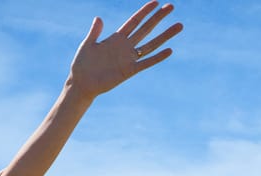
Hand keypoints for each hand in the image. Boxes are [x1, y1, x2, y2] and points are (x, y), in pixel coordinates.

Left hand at [67, 1, 183, 98]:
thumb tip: (99, 18)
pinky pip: (146, 63)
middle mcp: (125, 46)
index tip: (156, 2)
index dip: (144, 11)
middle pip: (146, 29)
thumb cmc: (82, 64)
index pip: (134, 21)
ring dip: (165, 35)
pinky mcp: (129, 71)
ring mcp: (129, 58)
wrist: (82, 83)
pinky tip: (169, 50)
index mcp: (116, 38)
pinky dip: (157, 57)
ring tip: (179, 26)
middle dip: (158, 18)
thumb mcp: (87, 45)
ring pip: (151, 44)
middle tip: (171, 7)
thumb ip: (95, 32)